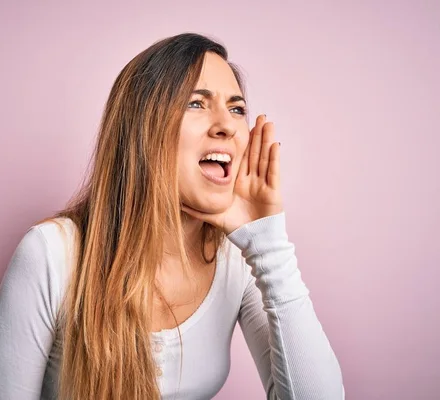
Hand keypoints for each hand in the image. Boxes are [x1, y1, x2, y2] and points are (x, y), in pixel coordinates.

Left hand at [182, 114, 283, 233]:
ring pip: (265, 157)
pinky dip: (274, 158)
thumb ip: (197, 209)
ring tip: (268, 122)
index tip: (241, 126)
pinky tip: (275, 144)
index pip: (240, 157)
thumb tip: (177, 204)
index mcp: (238, 182)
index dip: (242, 142)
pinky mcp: (272, 191)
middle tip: (258, 116)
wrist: (253, 242)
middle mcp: (251, 180)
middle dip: (256, 134)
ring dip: (266, 140)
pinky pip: (273, 171)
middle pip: (254, 153)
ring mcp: (262, 184)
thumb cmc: (235, 228)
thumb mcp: (213, 215)